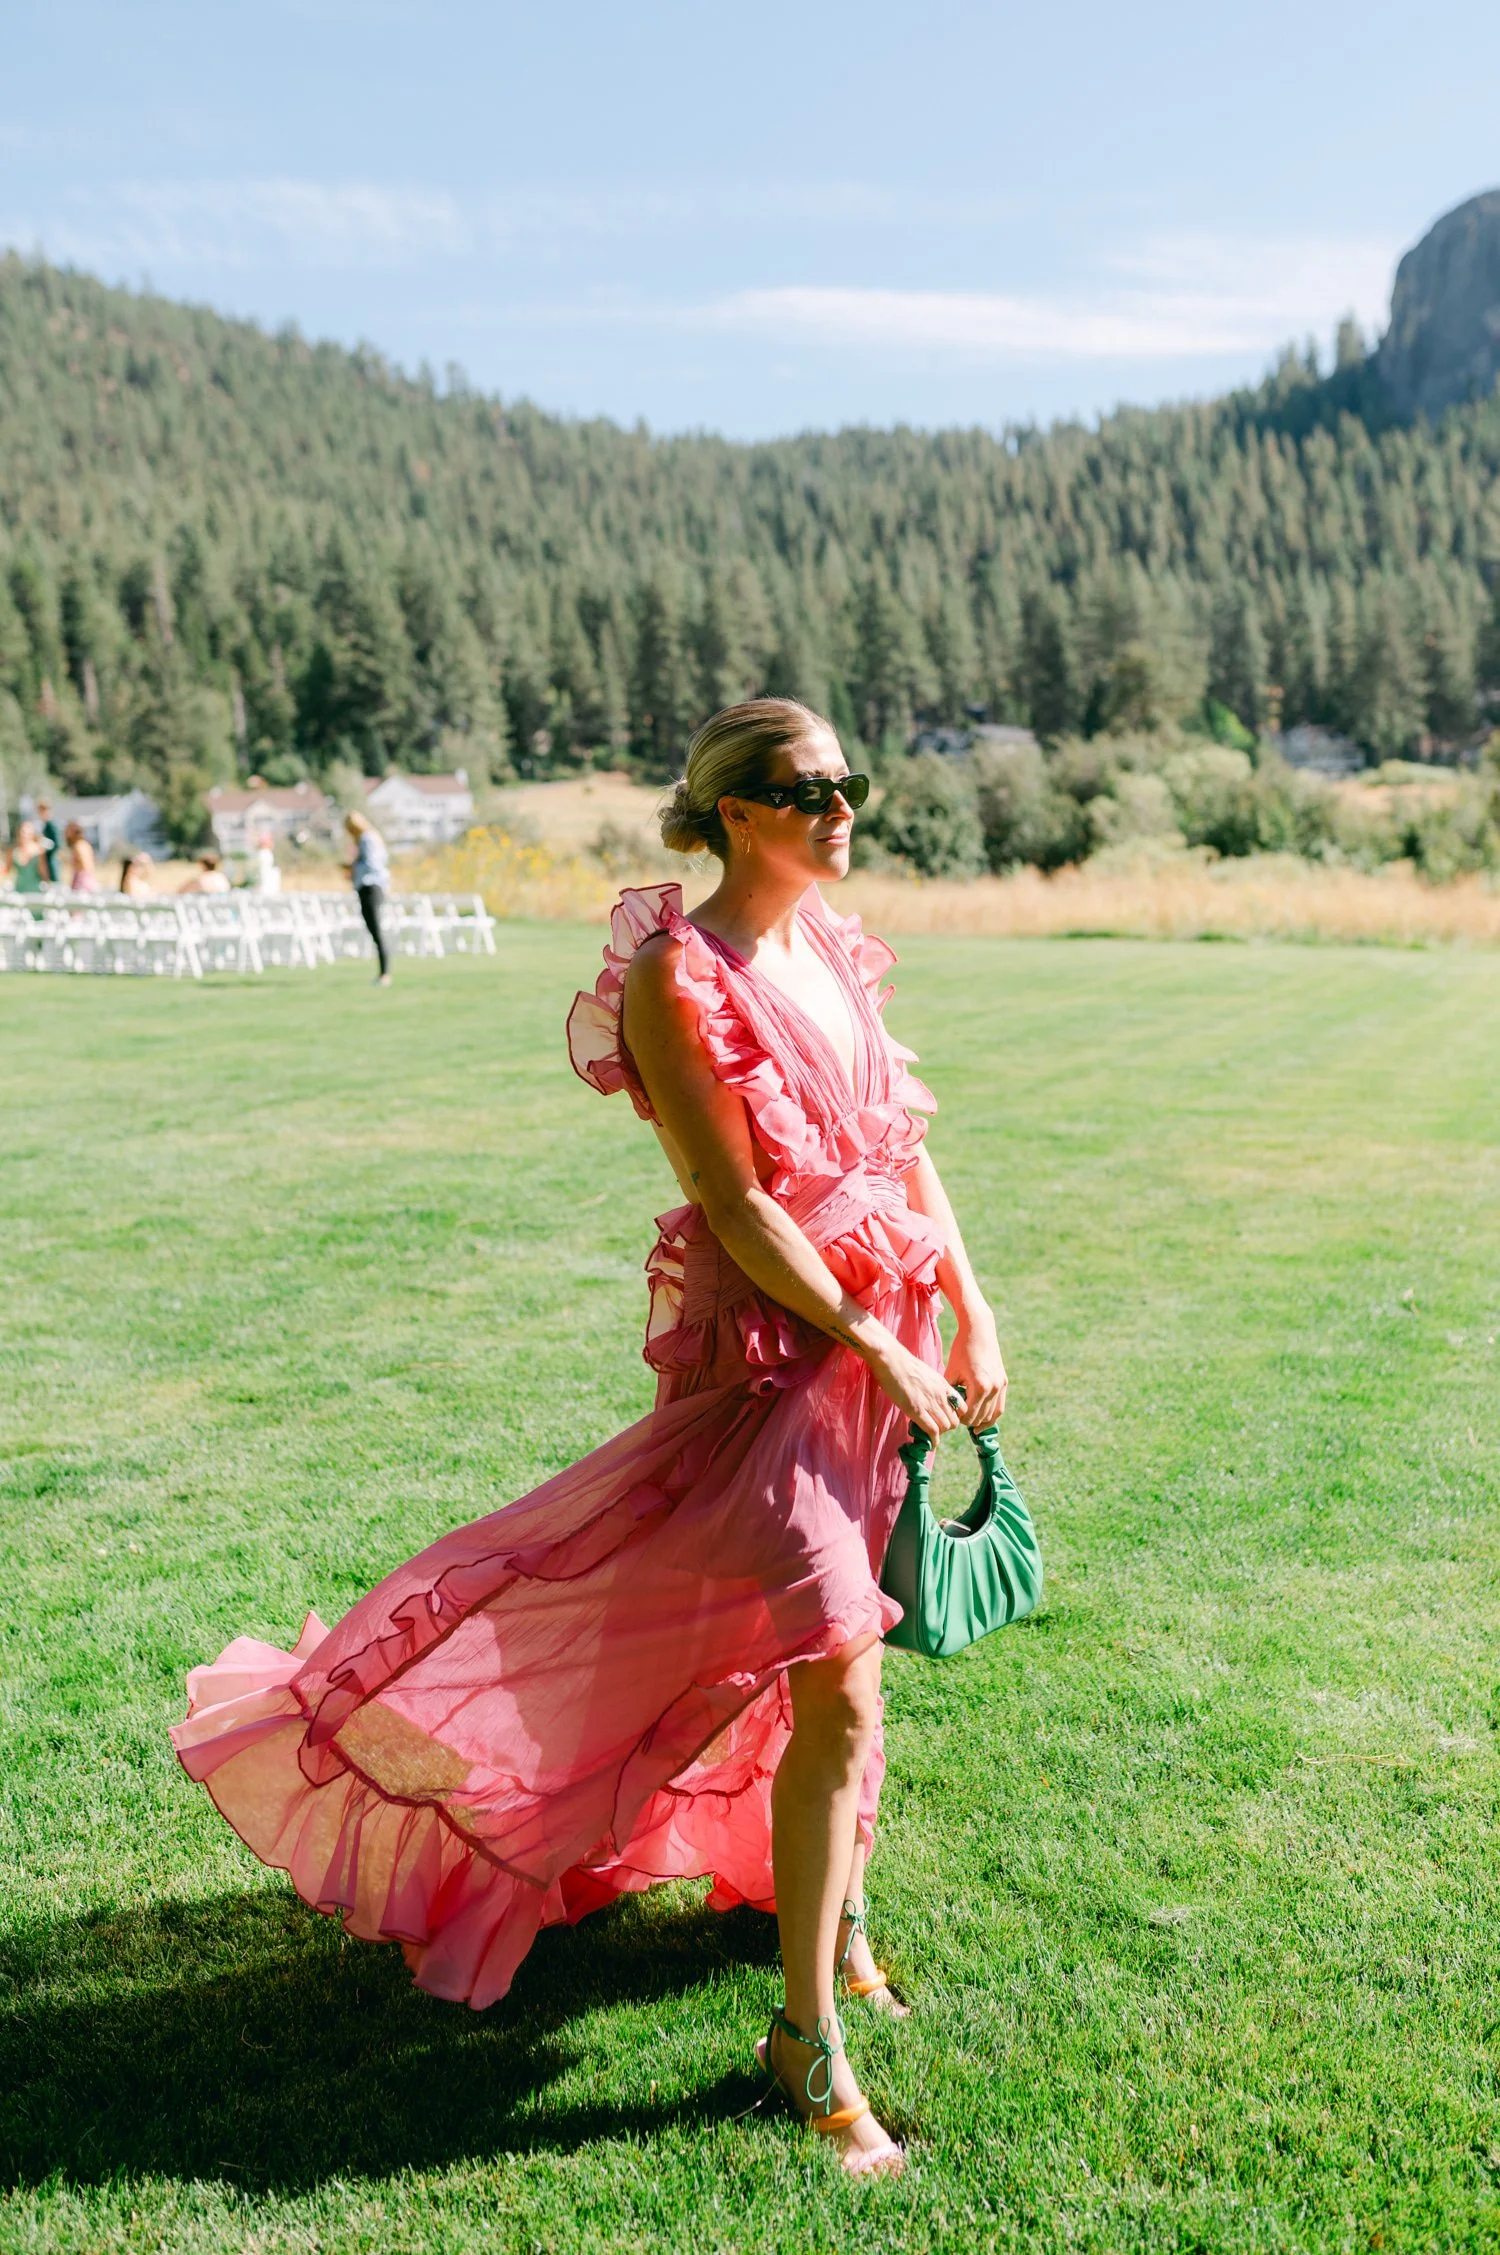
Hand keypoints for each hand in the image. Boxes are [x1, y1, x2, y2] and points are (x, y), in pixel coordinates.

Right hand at [866, 1334, 968, 1440]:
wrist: (891, 1359)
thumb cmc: (903, 1364)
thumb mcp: (926, 1374)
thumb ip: (933, 1387)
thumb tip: (932, 1396)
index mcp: (944, 1385)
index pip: (962, 1407)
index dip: (956, 1416)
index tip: (946, 1418)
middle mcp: (940, 1395)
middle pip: (954, 1420)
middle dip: (947, 1427)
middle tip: (936, 1427)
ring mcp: (929, 1403)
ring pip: (946, 1427)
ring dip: (939, 1433)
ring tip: (930, 1433)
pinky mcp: (917, 1410)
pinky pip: (933, 1431)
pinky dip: (934, 1441)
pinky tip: (930, 1443)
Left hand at [946, 1310, 1006, 1429]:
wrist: (979, 1330)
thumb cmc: (961, 1349)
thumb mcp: (951, 1372)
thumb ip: (949, 1393)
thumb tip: (945, 1410)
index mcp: (979, 1387)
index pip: (969, 1416)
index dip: (958, 1419)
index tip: (951, 1417)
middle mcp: (993, 1388)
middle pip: (981, 1417)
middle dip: (969, 1421)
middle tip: (958, 1420)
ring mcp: (1000, 1385)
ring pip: (993, 1415)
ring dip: (981, 1420)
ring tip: (971, 1425)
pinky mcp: (1003, 1382)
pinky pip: (1000, 1406)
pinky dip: (992, 1414)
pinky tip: (983, 1419)